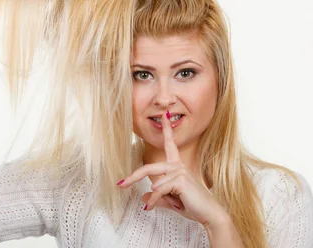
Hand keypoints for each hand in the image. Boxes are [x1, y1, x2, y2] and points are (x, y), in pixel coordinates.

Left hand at [117, 110, 226, 226]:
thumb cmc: (194, 207)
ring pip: (154, 183)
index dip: (167, 130)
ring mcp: (179, 171)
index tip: (165, 115)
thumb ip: (157, 197)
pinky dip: (154, 200)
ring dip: (154, 199)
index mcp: (177, 166)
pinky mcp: (180, 180)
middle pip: (148, 168)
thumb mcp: (171, 201)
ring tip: (159, 207)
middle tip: (121, 184)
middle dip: (133, 177)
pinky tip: (153, 207)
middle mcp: (178, 166)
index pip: (170, 145)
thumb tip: (143, 198)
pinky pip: (158, 190)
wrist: (209, 215)